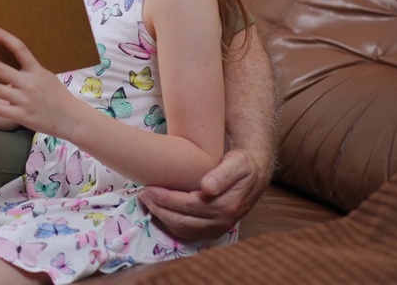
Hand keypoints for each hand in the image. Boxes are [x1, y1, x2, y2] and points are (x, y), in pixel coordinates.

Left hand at [0, 26, 73, 134]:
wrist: (70, 119)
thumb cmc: (57, 96)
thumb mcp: (46, 76)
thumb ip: (29, 70)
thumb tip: (11, 59)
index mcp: (37, 71)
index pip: (20, 49)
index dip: (5, 38)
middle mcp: (29, 84)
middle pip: (0, 69)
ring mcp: (24, 100)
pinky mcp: (20, 116)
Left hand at [139, 148, 265, 239]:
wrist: (254, 176)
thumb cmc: (242, 166)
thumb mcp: (237, 163)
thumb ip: (222, 175)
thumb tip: (207, 187)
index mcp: (226, 205)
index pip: (188, 206)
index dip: (166, 199)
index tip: (149, 188)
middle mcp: (222, 222)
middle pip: (182, 220)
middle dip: (159, 208)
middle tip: (142, 194)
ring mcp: (218, 229)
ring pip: (182, 229)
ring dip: (161, 217)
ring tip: (146, 202)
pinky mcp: (213, 231)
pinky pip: (187, 233)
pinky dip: (170, 224)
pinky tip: (159, 212)